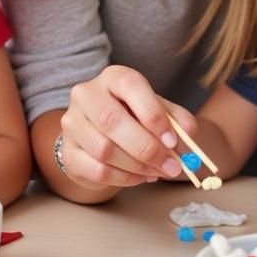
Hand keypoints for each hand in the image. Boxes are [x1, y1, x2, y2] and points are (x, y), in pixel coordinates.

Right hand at [58, 65, 191, 188]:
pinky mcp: (67, 152)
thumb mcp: (158, 111)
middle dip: (147, 148)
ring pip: (104, 150)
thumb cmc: (133, 119)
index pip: (130, 86)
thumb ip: (177, 120)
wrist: (99, 136)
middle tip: (171, 166)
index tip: (173, 141)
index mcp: (112, 77)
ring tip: (157, 172)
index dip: (153, 114)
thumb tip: (188, 137)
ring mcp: (71, 123)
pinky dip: (125, 178)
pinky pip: (97, 170)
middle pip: (112, 121)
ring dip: (138, 167)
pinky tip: (139, 177)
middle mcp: (86, 94)